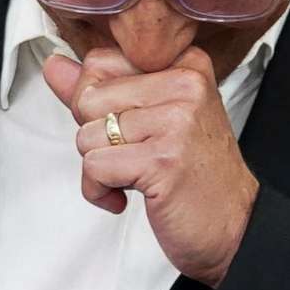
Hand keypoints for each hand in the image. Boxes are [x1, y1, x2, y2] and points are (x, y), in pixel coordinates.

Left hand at [42, 47, 259, 287]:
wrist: (235, 227)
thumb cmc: (195, 176)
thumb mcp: (150, 121)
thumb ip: (101, 91)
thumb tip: (55, 65)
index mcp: (185, 66)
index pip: (99, 62)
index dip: (96, 104)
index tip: (128, 130)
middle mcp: (185, 85)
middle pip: (88, 98)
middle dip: (95, 137)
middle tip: (131, 157)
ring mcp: (176, 121)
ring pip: (86, 134)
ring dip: (99, 168)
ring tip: (134, 177)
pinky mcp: (162, 160)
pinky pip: (93, 166)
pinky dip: (99, 192)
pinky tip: (127, 197)